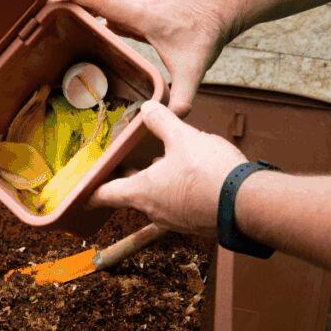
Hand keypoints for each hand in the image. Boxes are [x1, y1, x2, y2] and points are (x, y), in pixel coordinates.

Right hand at [43, 0, 241, 115]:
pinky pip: (104, 13)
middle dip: (62, 3)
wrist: (218, 11)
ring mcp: (131, 7)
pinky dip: (90, 19)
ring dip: (74, 10)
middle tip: (34, 14)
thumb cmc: (205, 32)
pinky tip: (79, 34)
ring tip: (46, 23)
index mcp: (137, 12)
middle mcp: (130, 5)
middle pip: (88, 1)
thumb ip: (183, 95)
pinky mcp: (134, 13)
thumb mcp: (193, 68)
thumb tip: (173, 118)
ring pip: (96, 6)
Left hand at [88, 101, 246, 234]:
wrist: (247, 203)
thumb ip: (162, 121)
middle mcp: (155, 211)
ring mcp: (177, 220)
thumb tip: (148, 107)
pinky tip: (194, 175)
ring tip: (167, 162)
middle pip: (134, 195)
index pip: (106, 194)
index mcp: (143, 192)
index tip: (83, 191)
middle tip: (129, 165)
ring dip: (159, 183)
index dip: (92, 190)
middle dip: (132, 179)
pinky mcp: (197, 223)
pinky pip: (181, 205)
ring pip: (159, 199)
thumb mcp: (183, 137)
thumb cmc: (209, 173)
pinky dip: (180, 191)